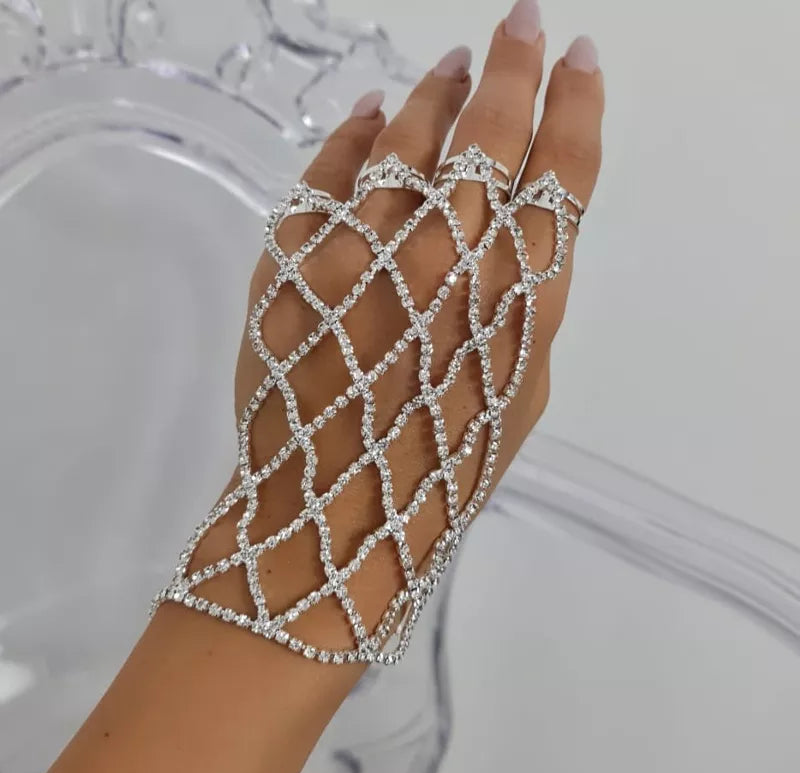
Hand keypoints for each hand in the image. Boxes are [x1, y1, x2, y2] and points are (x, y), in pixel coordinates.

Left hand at [191, 12, 603, 653]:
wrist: (333, 518)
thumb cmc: (442, 470)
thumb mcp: (519, 390)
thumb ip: (522, 304)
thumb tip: (504, 237)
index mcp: (517, 292)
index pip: (561, 169)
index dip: (574, 106)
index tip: (577, 62)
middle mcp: (446, 253)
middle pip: (489, 130)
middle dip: (511, 66)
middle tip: (518, 25)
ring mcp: (361, 249)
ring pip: (407, 138)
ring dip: (435, 93)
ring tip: (451, 68)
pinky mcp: (294, 259)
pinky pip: (328, 175)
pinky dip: (354, 136)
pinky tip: (374, 113)